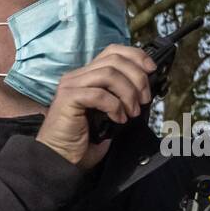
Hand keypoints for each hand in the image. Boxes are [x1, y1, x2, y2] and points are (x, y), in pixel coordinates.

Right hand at [36, 45, 155, 168]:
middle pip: (114, 61)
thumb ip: (119, 97)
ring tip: (132, 112)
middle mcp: (76, 77)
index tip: (151, 70)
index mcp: (86, 77)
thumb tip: (143, 91)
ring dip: (128, 93)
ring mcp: (71, 87)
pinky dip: (114, 106)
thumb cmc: (80, 142)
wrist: (58, 159)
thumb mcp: (107, 114)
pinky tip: (118, 119)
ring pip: (109, 74)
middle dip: (137, 78)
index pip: (113, 51)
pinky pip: (99, 94)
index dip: (136, 56)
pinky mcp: (68, 99)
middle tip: (144, 99)